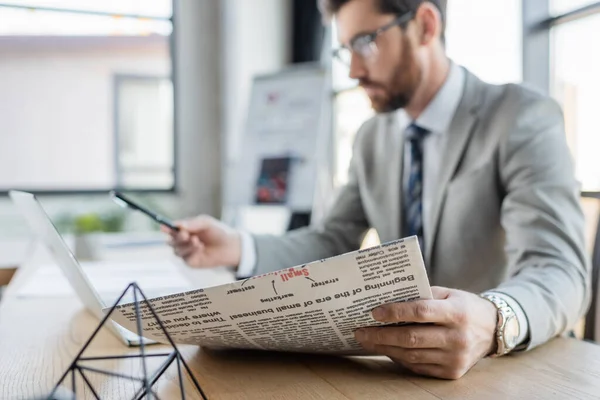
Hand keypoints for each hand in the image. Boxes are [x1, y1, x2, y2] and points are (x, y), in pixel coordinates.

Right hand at [162, 215, 241, 267]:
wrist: (229, 246)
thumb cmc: (218, 232)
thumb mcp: (206, 223)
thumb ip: (193, 223)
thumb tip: (179, 225)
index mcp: (184, 230)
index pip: (171, 230)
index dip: (165, 228)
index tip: (163, 227)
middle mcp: (182, 241)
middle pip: (170, 241)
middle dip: (177, 238)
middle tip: (186, 235)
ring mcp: (186, 252)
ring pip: (176, 251)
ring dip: (186, 246)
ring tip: (198, 242)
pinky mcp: (191, 262)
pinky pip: (185, 259)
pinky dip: (191, 253)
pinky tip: (201, 248)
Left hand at [354, 287, 496, 379]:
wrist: (493, 330)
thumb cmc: (464, 306)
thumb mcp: (449, 294)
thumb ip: (422, 296)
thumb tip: (387, 299)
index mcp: (457, 312)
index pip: (421, 312)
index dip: (395, 312)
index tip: (373, 312)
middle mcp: (458, 337)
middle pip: (412, 338)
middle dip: (381, 335)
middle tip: (360, 332)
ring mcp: (455, 358)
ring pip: (412, 355)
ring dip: (385, 349)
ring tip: (367, 341)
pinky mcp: (452, 372)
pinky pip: (419, 367)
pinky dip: (399, 358)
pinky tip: (386, 350)